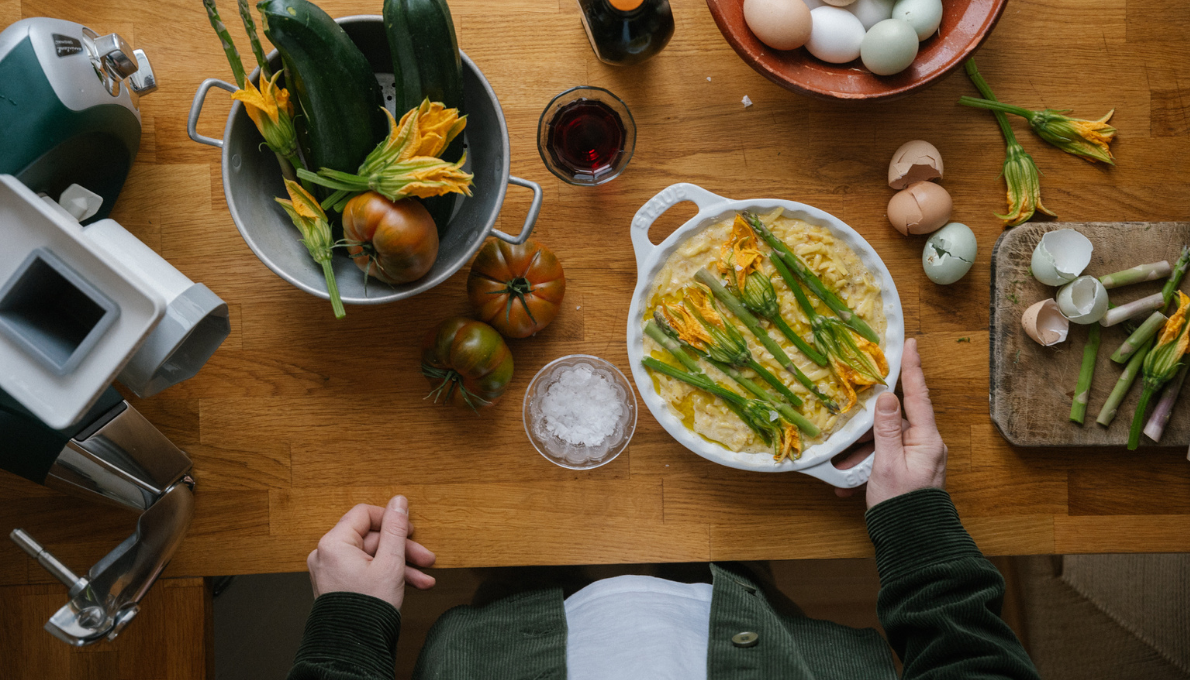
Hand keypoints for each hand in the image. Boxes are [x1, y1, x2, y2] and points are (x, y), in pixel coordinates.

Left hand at [307, 496, 437, 610]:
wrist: (355, 648)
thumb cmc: (367, 609)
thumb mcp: (391, 563)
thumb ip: (396, 529)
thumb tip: (399, 502)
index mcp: (334, 544)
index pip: (364, 514)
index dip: (391, 519)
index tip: (410, 529)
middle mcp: (327, 555)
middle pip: (371, 538)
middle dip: (402, 549)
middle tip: (426, 558)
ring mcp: (331, 570)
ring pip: (371, 556)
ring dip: (399, 565)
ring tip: (423, 578)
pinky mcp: (337, 584)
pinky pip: (364, 570)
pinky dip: (385, 575)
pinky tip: (411, 585)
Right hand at [833, 338, 946, 507]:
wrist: (913, 541)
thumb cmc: (901, 504)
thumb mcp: (887, 463)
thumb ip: (886, 428)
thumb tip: (886, 397)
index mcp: (927, 439)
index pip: (918, 395)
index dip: (912, 368)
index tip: (911, 343)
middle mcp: (926, 445)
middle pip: (895, 420)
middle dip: (867, 427)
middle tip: (849, 426)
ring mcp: (918, 458)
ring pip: (885, 441)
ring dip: (863, 453)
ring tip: (845, 469)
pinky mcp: (909, 471)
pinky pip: (885, 458)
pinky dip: (867, 467)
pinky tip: (850, 482)